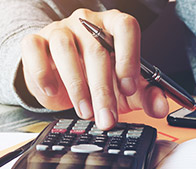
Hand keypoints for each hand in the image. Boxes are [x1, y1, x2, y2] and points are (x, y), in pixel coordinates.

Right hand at [20, 8, 168, 129]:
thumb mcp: (127, 89)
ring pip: (66, 50)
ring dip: (77, 87)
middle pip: (97, 50)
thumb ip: (148, 96)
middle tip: (107, 118)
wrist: (62, 77)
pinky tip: (52, 90)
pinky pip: (34, 49)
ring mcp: (60, 29)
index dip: (129, 57)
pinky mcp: (35, 40)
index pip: (126, 27)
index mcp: (114, 26)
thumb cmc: (99, 77)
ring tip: (86, 112)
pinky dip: (42, 73)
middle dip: (103, 91)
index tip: (128, 87)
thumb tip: (161, 107)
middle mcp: (87, 23)